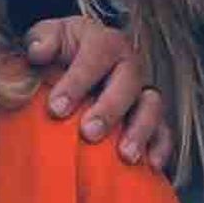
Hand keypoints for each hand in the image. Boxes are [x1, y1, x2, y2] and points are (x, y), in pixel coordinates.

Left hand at [25, 16, 173, 170]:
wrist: (74, 66)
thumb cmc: (61, 54)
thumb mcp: (48, 37)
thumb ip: (41, 39)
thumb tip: (39, 52)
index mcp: (104, 42)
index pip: (98, 52)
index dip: (79, 80)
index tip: (57, 108)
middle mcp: (128, 64)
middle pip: (129, 80)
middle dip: (110, 108)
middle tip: (89, 132)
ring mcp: (142, 92)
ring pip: (152, 106)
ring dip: (140, 130)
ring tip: (125, 155)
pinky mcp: (151, 119)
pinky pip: (164, 131)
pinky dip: (160, 147)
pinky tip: (150, 165)